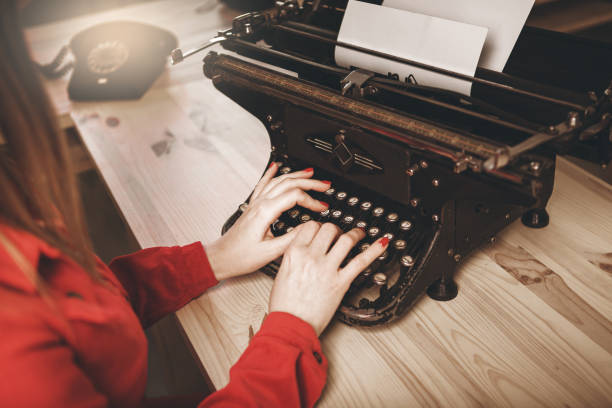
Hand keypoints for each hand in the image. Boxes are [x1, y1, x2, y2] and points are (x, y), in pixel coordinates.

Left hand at [206, 163, 329, 280]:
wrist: (221, 258)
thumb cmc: (240, 257)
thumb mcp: (270, 252)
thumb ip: (292, 239)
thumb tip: (310, 229)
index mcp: (265, 212)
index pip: (294, 196)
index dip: (312, 200)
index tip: (322, 207)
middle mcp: (260, 204)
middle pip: (288, 183)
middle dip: (309, 182)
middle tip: (325, 185)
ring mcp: (255, 204)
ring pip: (277, 181)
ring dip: (295, 175)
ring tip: (310, 173)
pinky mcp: (252, 207)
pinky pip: (263, 184)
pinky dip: (271, 174)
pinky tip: (275, 167)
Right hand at [269, 222, 387, 335]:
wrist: (291, 325)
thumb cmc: (285, 305)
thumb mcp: (281, 273)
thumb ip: (294, 257)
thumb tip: (305, 249)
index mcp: (294, 253)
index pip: (311, 226)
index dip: (319, 226)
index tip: (323, 229)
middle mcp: (311, 257)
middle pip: (329, 229)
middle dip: (336, 229)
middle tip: (339, 234)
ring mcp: (327, 269)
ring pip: (345, 240)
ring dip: (355, 234)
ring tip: (359, 234)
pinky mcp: (341, 282)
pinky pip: (361, 261)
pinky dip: (374, 250)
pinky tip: (382, 243)